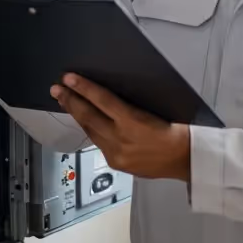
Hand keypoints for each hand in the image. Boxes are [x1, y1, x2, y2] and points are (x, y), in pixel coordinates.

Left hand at [51, 74, 190, 181]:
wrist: (186, 159)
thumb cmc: (177, 128)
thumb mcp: (157, 109)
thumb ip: (131, 105)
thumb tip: (108, 95)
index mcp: (134, 122)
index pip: (103, 101)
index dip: (84, 88)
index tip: (69, 78)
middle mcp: (121, 139)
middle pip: (89, 117)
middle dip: (71, 101)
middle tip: (56, 88)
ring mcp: (117, 154)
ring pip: (90, 131)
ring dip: (76, 115)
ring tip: (64, 101)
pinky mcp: (116, 163)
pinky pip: (98, 143)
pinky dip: (90, 130)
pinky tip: (83, 121)